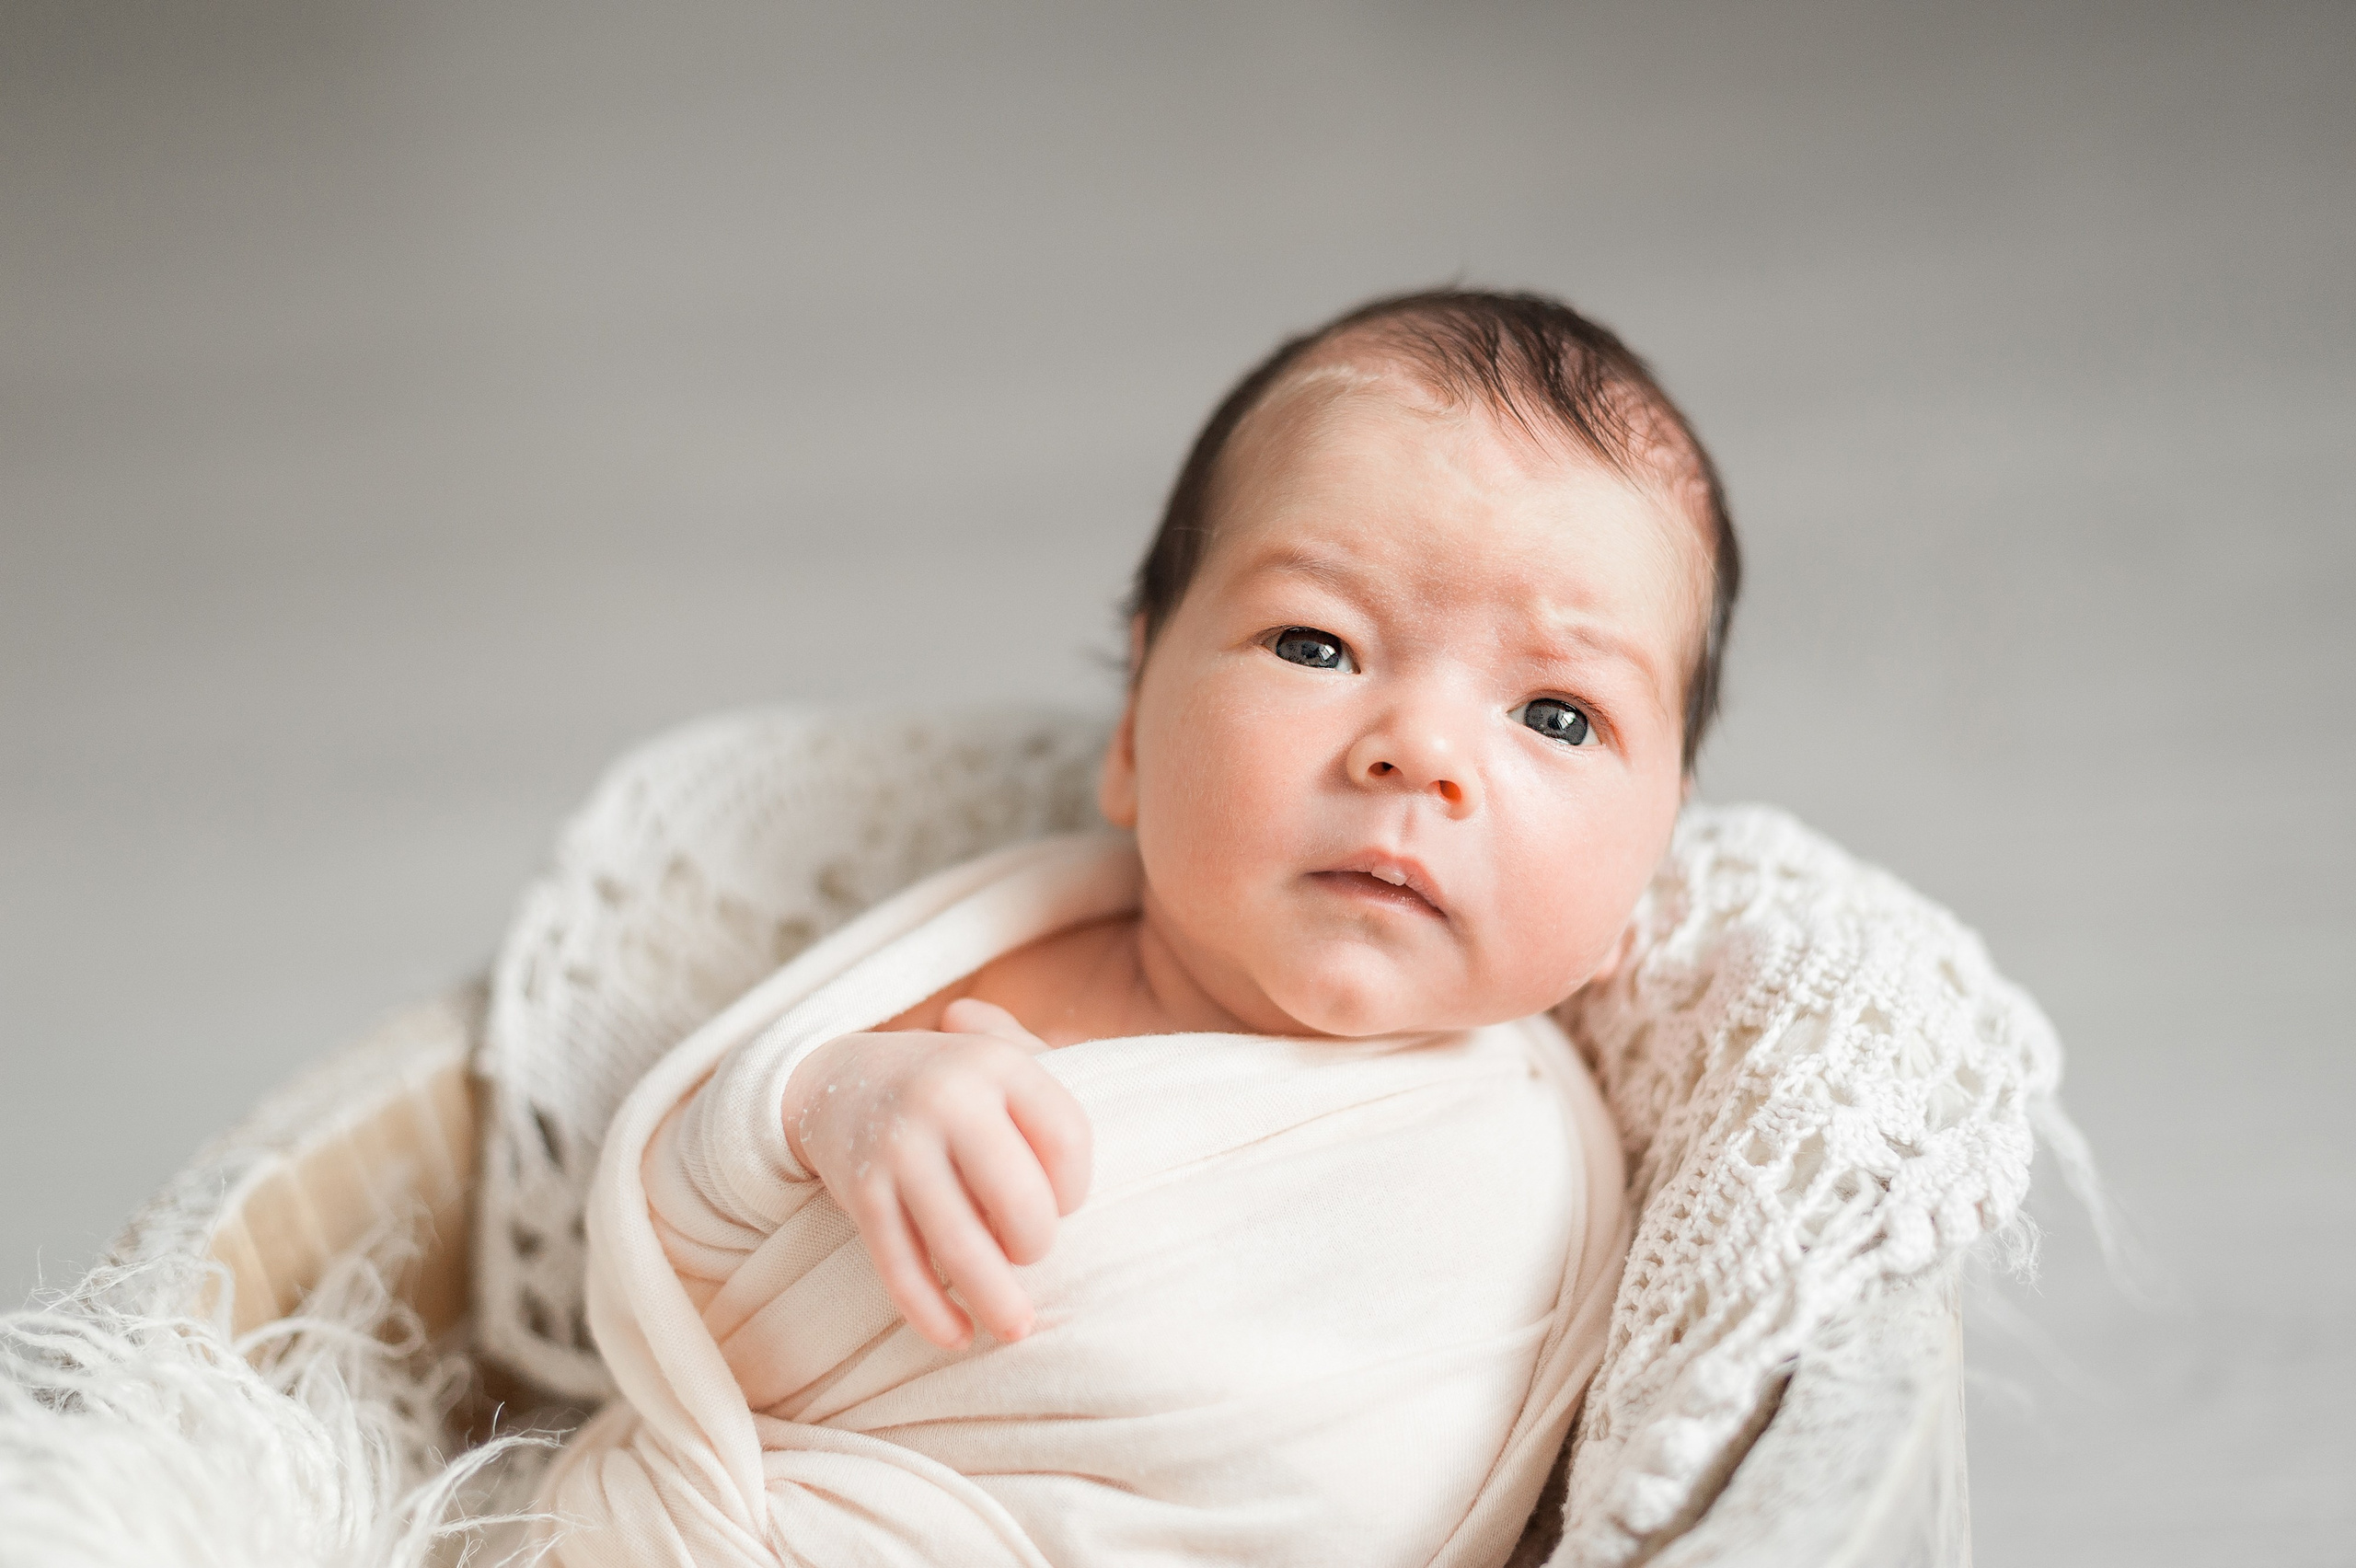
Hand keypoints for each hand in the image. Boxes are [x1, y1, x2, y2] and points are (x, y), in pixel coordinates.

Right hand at [783, 998, 1091, 1347]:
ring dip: (994, 1298)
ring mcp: (901, 1147)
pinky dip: (930, 1312)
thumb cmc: (954, 1083)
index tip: (1064, 1205)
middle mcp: (949, 1100)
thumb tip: (1144, 1107)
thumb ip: (1065, 1071)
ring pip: (958, 1244)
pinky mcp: (861, 1194)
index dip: (1077, 1189)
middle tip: (1031, 1252)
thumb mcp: (1003, 1056)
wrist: (839, 1080)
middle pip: (1019, 1197)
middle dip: (1035, 1243)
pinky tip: (955, 1337)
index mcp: (999, 1065)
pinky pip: (900, 1266)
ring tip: (1016, 1329)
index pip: (1068, 1139)